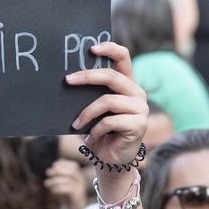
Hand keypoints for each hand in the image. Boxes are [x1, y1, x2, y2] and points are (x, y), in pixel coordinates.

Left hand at [44, 159, 86, 208]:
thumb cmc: (68, 198)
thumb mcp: (64, 185)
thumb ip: (61, 177)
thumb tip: (52, 168)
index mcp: (79, 177)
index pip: (74, 166)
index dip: (63, 164)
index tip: (53, 165)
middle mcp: (81, 182)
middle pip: (71, 171)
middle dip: (58, 170)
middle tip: (47, 172)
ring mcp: (80, 190)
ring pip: (68, 180)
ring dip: (55, 180)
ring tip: (46, 183)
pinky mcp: (77, 197)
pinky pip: (68, 189)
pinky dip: (58, 188)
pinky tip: (52, 190)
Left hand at [67, 42, 148, 174]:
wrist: (109, 159)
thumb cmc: (99, 132)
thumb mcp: (94, 109)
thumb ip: (91, 93)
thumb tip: (69, 78)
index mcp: (126, 84)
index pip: (123, 57)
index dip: (110, 49)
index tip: (91, 48)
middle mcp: (137, 93)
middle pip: (111, 76)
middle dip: (87, 77)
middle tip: (68, 80)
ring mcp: (140, 108)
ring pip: (108, 101)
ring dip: (87, 113)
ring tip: (76, 124)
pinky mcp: (139, 124)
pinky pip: (110, 121)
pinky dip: (95, 129)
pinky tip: (91, 137)